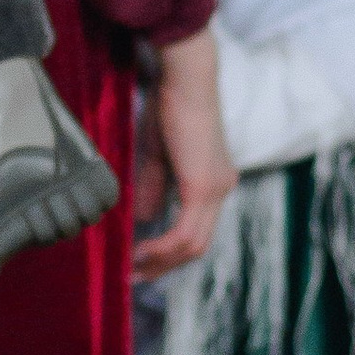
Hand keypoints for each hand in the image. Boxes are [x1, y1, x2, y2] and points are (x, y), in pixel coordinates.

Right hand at [135, 28, 234, 277]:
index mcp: (213, 180)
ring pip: (193, 245)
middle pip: (198, 245)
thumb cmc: (169, 105)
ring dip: (162, 261)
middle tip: (135, 276)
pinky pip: (185, 232)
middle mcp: (221, 187)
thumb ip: (154, 187)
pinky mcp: (203, 187)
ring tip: (133, 267)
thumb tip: (146, 218)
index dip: (169, 251)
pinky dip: (162, 247)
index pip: (196, 229)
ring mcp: (216, 189)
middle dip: (165, 265)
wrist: (184, 78)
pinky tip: (141, 250)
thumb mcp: (157, 154)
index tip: (140, 260)